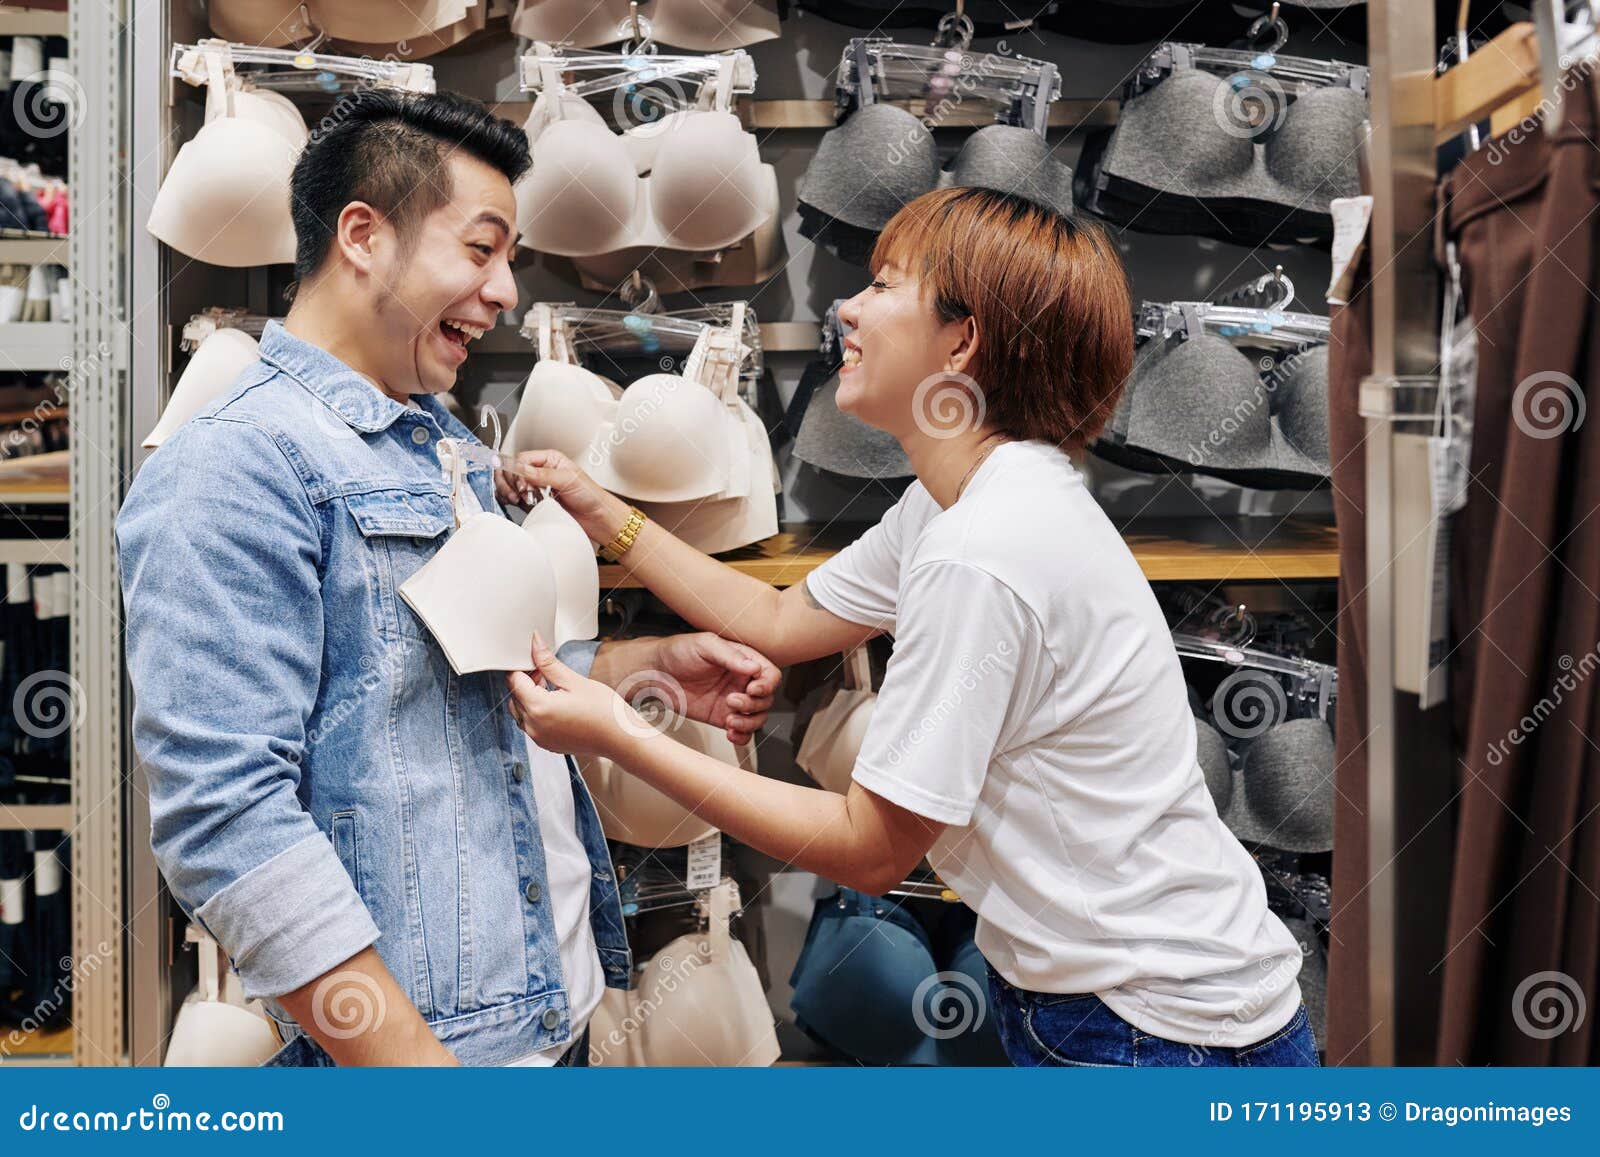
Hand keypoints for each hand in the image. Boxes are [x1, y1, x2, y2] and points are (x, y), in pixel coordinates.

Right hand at [500, 449, 631, 544]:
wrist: (598, 518)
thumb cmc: (591, 496)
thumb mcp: (567, 479)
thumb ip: (542, 474)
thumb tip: (521, 468)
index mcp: (550, 460)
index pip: (522, 459)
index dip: (517, 471)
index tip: (522, 484)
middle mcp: (540, 471)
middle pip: (512, 470)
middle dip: (511, 482)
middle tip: (520, 493)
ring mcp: (535, 487)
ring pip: (510, 484)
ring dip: (509, 491)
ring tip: (519, 499)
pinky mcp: (533, 503)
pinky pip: (514, 498)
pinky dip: (510, 500)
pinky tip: (517, 503)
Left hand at [507, 634, 642, 760]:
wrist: (621, 738)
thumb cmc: (605, 712)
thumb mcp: (574, 681)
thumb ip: (548, 662)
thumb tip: (535, 643)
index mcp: (538, 708)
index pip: (514, 680)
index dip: (523, 667)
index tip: (538, 662)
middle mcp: (533, 726)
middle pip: (515, 696)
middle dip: (526, 682)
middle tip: (548, 673)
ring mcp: (539, 738)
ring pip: (520, 711)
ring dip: (530, 697)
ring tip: (554, 690)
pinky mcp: (547, 744)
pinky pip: (531, 724)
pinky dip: (537, 712)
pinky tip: (557, 705)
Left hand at [647, 633, 777, 745]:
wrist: (655, 673)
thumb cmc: (678, 651)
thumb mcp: (705, 645)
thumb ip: (730, 655)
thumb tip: (754, 666)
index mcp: (743, 660)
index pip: (770, 674)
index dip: (766, 684)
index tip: (752, 689)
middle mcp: (741, 681)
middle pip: (766, 699)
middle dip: (753, 704)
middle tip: (731, 701)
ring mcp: (733, 701)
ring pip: (758, 718)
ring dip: (749, 723)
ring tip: (730, 720)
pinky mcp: (722, 718)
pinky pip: (742, 731)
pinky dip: (742, 736)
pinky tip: (730, 733)